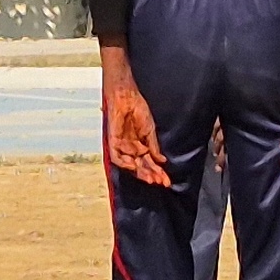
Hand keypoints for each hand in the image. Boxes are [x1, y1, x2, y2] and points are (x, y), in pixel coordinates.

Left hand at [102, 63, 169, 187]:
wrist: (127, 97)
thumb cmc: (138, 109)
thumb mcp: (150, 130)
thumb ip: (154, 147)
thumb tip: (162, 161)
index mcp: (140, 145)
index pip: (149, 163)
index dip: (157, 172)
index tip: (166, 180)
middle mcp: (131, 148)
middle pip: (141, 166)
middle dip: (151, 175)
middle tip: (161, 182)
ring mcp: (122, 146)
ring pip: (130, 165)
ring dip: (141, 172)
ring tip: (152, 178)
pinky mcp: (113, 141)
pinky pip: (117, 157)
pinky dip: (125, 163)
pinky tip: (135, 165)